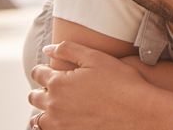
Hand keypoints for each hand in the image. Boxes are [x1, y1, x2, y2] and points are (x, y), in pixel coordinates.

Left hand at [28, 41, 171, 129]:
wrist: (139, 112)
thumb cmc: (121, 82)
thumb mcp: (96, 58)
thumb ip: (68, 49)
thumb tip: (47, 49)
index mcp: (58, 82)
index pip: (38, 73)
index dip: (43, 69)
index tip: (50, 70)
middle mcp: (53, 104)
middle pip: (34, 97)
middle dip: (41, 90)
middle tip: (54, 87)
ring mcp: (59, 123)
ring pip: (38, 119)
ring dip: (44, 111)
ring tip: (58, 106)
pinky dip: (51, 125)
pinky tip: (63, 119)